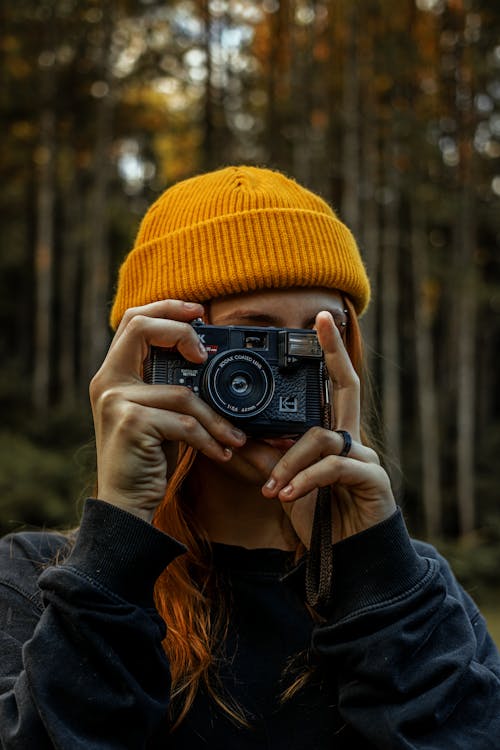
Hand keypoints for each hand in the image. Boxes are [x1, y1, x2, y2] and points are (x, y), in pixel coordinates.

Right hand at [89, 300, 245, 521]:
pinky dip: (209, 439)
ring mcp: (116, 402)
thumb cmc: (146, 458)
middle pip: (142, 328)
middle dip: (182, 331)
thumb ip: (168, 386)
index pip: (133, 321)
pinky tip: (221, 453)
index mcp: (113, 374)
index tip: (199, 312)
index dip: (166, 308)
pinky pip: (184, 422)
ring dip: (215, 418)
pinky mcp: (131, 424)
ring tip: (234, 437)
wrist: (125, 504)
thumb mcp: (156, 414)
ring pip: (181, 391)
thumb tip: (208, 361)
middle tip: (206, 354)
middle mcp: (107, 382)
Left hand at [261, 311, 395, 546]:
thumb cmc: (319, 517)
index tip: (320, 320)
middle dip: (333, 351)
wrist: (348, 561)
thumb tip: (231, 433)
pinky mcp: (372, 479)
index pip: (332, 385)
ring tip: (272, 488)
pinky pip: (333, 467)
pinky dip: (306, 478)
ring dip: (291, 461)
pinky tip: (287, 495)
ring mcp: (366, 457)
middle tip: (320, 321)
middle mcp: (353, 438)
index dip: (329, 352)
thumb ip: (265, 456)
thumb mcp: (285, 482)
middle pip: (347, 385)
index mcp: (334, 434)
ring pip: (323, 437)